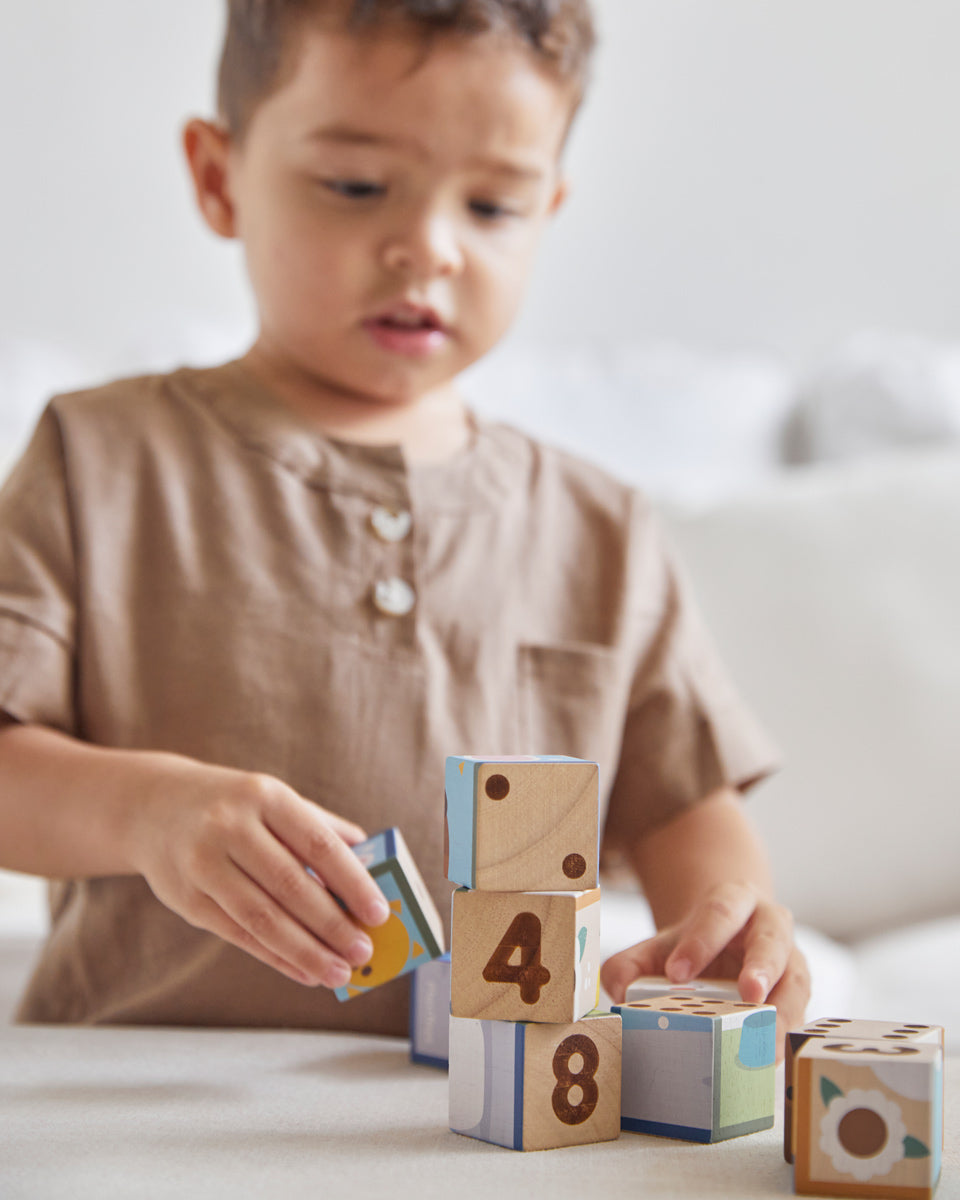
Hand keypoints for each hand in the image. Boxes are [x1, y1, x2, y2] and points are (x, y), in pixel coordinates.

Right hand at [126, 756, 390, 988]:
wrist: (152, 807)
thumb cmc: (232, 806)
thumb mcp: (273, 799)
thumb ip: (321, 828)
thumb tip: (373, 867)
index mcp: (264, 796)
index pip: (318, 844)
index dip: (352, 882)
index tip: (379, 913)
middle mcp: (231, 827)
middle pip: (290, 886)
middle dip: (332, 925)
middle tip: (364, 952)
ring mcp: (204, 864)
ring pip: (262, 918)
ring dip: (306, 952)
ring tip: (339, 973)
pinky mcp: (187, 899)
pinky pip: (238, 935)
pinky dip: (276, 957)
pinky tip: (305, 971)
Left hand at [600, 882, 810, 1060]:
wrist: (732, 939)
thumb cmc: (695, 946)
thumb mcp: (663, 945)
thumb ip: (632, 963)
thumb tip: (619, 991)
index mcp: (735, 901)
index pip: (719, 913)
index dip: (700, 941)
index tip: (676, 973)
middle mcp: (771, 925)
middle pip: (771, 940)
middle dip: (761, 967)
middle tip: (749, 994)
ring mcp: (792, 959)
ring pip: (796, 981)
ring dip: (783, 1012)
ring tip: (765, 1044)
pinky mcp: (799, 993)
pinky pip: (799, 1014)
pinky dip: (785, 1037)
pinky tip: (768, 1060)